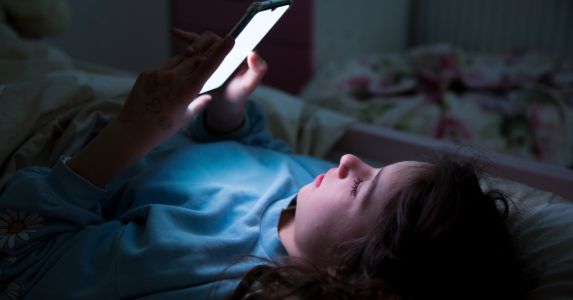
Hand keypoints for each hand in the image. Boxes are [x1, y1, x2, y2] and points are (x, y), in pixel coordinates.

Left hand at [116, 31, 234, 145]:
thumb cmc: (162, 129)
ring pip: (179, 61)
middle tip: (202, 71)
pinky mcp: (146, 73)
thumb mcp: (185, 117)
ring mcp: (158, 74)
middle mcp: (173, 78)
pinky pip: (163, 67)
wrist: (132, 131)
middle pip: (194, 60)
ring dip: (185, 66)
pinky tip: (164, 89)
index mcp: (187, 90)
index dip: (221, 52)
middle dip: (201, 62)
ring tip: (178, 85)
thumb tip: (209, 96)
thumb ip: (199, 103)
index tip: (229, 39)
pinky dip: (169, 72)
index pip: (208, 66)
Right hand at [172, 28, 267, 133]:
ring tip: (186, 54)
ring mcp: (214, 49)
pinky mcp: (202, 52)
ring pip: (201, 40)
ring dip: (193, 45)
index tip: (212, 49)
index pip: (230, 40)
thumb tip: (253, 53)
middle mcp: (226, 46)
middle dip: (201, 44)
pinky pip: (193, 42)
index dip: (220, 43)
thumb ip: (258, 70)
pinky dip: (184, 36)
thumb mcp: (249, 84)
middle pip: (212, 39)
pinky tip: (173, 32)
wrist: (225, 101)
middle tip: (192, 53)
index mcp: (240, 50)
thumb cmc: (239, 93)